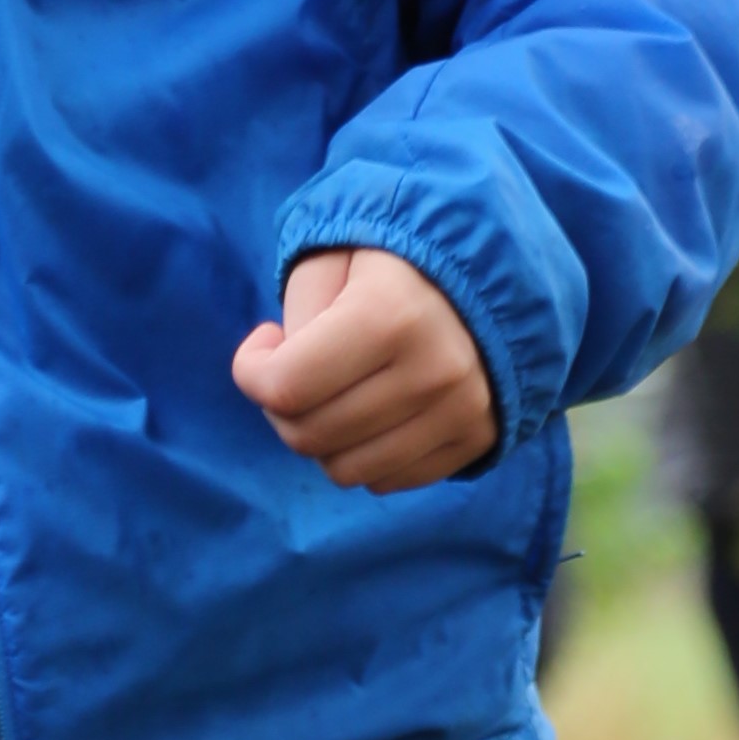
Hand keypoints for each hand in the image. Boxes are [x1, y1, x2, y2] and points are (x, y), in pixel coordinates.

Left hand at [232, 246, 497, 492]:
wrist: (488, 270)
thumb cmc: (388, 262)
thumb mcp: (328, 260)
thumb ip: (296, 321)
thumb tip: (284, 390)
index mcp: (390, 315)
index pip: (284, 387)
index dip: (251, 371)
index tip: (265, 340)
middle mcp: (434, 371)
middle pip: (310, 436)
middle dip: (281, 407)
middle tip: (296, 366)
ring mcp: (463, 411)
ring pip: (347, 470)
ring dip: (323, 437)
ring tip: (336, 390)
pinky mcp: (478, 439)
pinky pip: (390, 479)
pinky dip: (366, 453)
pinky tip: (373, 409)